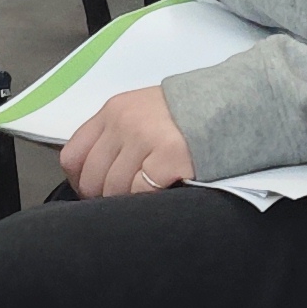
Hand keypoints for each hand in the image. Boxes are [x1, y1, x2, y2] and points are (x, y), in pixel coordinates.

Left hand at [57, 85, 193, 198]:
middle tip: (122, 201)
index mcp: (114, 111)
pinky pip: (140, 193)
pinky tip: (161, 192)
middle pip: (92, 178)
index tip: (93, 193)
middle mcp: (124, 122)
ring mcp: (145, 139)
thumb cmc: (190, 116)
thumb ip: (116, 135)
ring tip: (145, 196)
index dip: (80, 182)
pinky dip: (147, 201)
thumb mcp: (143, 113)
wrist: (232, 105)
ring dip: (127, 201)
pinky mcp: (168, 157)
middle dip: (103, 198)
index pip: (73, 156)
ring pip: (114, 189)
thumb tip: (94, 175)